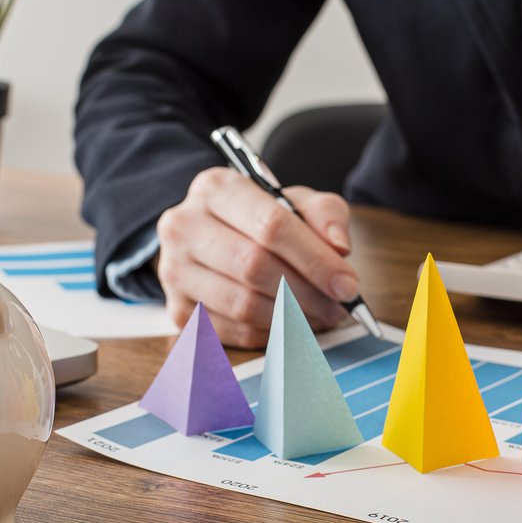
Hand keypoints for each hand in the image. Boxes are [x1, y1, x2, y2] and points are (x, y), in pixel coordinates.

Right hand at [154, 168, 356, 347]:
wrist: (213, 236)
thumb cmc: (260, 218)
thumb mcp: (296, 202)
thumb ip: (325, 215)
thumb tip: (339, 248)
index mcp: (216, 188)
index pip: (271, 226)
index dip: (315, 260)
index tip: (347, 284)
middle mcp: (185, 226)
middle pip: (254, 267)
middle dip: (307, 292)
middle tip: (339, 306)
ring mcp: (174, 270)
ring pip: (242, 303)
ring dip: (291, 317)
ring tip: (322, 315)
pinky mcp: (178, 309)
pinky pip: (232, 331)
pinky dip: (270, 334)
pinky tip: (292, 325)